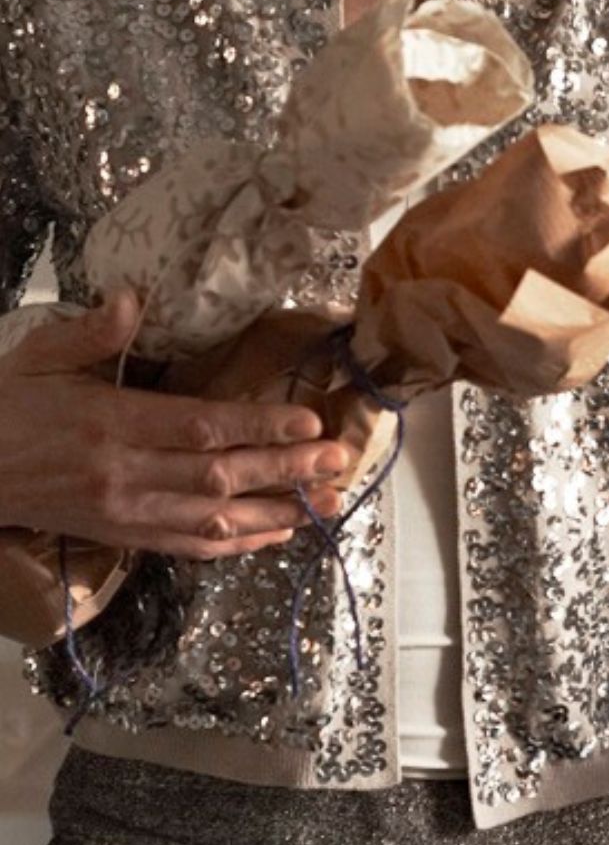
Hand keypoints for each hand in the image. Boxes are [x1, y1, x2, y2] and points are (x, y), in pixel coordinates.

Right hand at [0, 292, 349, 641]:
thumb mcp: (40, 356)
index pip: (200, 428)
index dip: (260, 426)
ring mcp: (130, 513)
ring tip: (331, 502)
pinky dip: (242, 543)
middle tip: (339, 461)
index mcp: (110, 423)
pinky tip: (281, 532)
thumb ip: (92, 332)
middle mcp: (127, 474)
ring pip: (219, 518)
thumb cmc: (8, 406)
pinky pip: (196, 547)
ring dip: (281, 512)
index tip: (309, 423)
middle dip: (287, 469)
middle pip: (222, 476)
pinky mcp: (129, 538)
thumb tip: (133, 297)